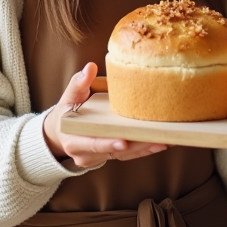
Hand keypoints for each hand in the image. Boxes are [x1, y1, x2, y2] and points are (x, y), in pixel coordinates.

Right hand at [41, 62, 166, 167]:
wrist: (60, 132)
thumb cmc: (67, 111)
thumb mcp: (68, 97)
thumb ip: (78, 83)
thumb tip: (90, 67)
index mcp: (73, 139)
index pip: (92, 143)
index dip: (108, 143)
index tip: (124, 142)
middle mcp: (85, 153)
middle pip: (115, 152)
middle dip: (138, 147)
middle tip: (159, 141)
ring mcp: (98, 158)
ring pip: (125, 155)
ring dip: (146, 148)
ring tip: (166, 140)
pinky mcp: (109, 157)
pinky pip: (128, 155)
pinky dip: (144, 149)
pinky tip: (161, 142)